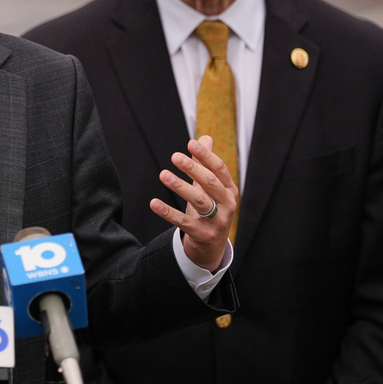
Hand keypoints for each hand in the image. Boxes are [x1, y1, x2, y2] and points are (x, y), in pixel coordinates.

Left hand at [149, 136, 238, 271]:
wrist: (212, 245)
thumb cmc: (210, 209)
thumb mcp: (208, 187)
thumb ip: (205, 163)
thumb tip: (205, 138)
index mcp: (229, 190)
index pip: (219, 169)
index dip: (206, 156)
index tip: (190, 143)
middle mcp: (227, 204)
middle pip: (211, 183)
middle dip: (194, 169)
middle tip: (175, 157)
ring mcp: (217, 221)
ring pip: (199, 202)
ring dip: (181, 187)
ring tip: (163, 175)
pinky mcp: (203, 235)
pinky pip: (183, 222)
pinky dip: (168, 212)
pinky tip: (153, 203)